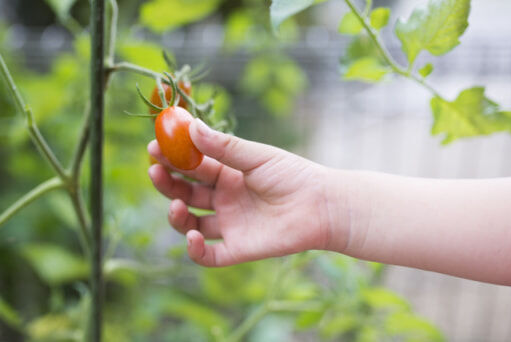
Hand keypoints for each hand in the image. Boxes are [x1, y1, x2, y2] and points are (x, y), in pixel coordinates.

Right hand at [148, 119, 334, 266]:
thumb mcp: (256, 156)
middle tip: (154, 171)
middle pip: (186, 194)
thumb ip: (224, 146)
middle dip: (168, 184)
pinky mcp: (238, 248)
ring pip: (191, 224)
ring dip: (177, 215)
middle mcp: (224, 200)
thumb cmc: (293, 175)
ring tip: (178, 205)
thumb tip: (191, 126)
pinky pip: (209, 255)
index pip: (192, 167)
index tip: (154, 148)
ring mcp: (230, 225)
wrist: (322, 205)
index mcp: (228, 175)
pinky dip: (195, 250)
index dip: (172, 159)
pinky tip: (193, 236)